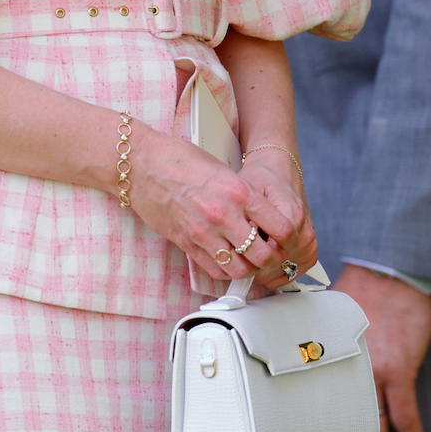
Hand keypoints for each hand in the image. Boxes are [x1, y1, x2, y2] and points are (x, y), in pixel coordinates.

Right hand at [124, 127, 288, 285]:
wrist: (143, 165)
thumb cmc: (181, 161)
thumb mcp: (225, 170)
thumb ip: (245, 195)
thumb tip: (262, 216)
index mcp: (239, 192)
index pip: (279, 226)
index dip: (288, 238)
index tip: (287, 239)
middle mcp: (223, 215)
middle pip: (262, 255)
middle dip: (272, 259)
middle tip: (273, 254)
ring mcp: (203, 232)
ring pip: (239, 269)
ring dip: (249, 268)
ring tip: (251, 260)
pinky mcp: (186, 243)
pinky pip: (214, 269)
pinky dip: (226, 270)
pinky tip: (229, 261)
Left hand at [235, 148, 318, 285]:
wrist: (278, 166)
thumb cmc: (260, 177)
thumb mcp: (246, 191)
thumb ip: (246, 217)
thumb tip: (243, 242)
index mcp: (289, 212)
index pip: (277, 249)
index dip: (257, 259)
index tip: (242, 260)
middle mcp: (302, 224)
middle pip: (285, 261)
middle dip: (263, 269)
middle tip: (244, 268)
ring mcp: (309, 231)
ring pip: (296, 265)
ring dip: (276, 273)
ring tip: (256, 272)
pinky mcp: (310, 237)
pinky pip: (306, 262)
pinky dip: (290, 270)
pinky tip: (273, 271)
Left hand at [320, 265, 430, 431]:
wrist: (390, 273)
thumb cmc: (358, 292)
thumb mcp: (322, 321)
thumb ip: (311, 348)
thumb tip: (293, 362)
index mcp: (324, 368)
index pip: (318, 418)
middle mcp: (346, 377)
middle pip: (347, 431)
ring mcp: (375, 374)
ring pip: (374, 431)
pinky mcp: (401, 369)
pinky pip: (406, 414)